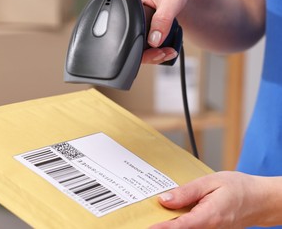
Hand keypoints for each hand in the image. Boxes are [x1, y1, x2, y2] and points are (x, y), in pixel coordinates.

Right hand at [129, 0, 193, 63]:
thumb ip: (163, 18)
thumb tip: (154, 40)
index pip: (121, 23)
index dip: (134, 39)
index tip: (153, 46)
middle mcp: (125, 13)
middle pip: (127, 40)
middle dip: (146, 53)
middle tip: (162, 53)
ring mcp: (131, 23)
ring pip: (134, 47)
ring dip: (151, 55)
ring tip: (167, 51)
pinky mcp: (138, 30)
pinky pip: (142, 47)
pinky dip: (153, 52)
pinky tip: (165, 50)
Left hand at [150, 171, 274, 228]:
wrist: (260, 200)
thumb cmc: (238, 188)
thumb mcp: (210, 182)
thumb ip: (186, 192)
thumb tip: (164, 200)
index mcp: (209, 216)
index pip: (180, 226)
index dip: (162, 228)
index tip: (147, 227)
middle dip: (164, 226)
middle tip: (146, 219)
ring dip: (171, 224)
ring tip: (157, 216)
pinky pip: (193, 228)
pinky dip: (181, 223)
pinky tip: (172, 216)